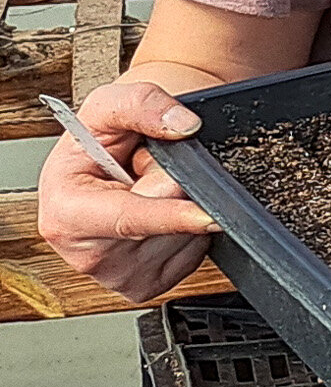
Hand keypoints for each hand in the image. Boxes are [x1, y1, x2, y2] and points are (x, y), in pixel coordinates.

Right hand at [37, 81, 219, 303]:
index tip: (208, 216)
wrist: (120, 151)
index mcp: (65, 212)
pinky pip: (191, 258)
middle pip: (165, 228)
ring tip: (152, 188)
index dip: (171, 216)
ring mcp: (116, 275)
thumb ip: (145, 104)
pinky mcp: (145, 285)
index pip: (129, 219)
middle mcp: (85, 254)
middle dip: (177, 190)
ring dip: (183, 207)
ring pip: (183, 242)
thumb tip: (183, 126)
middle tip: (153, 168)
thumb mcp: (114, 101)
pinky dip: (191, 231)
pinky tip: (164, 211)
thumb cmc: (109, 132)